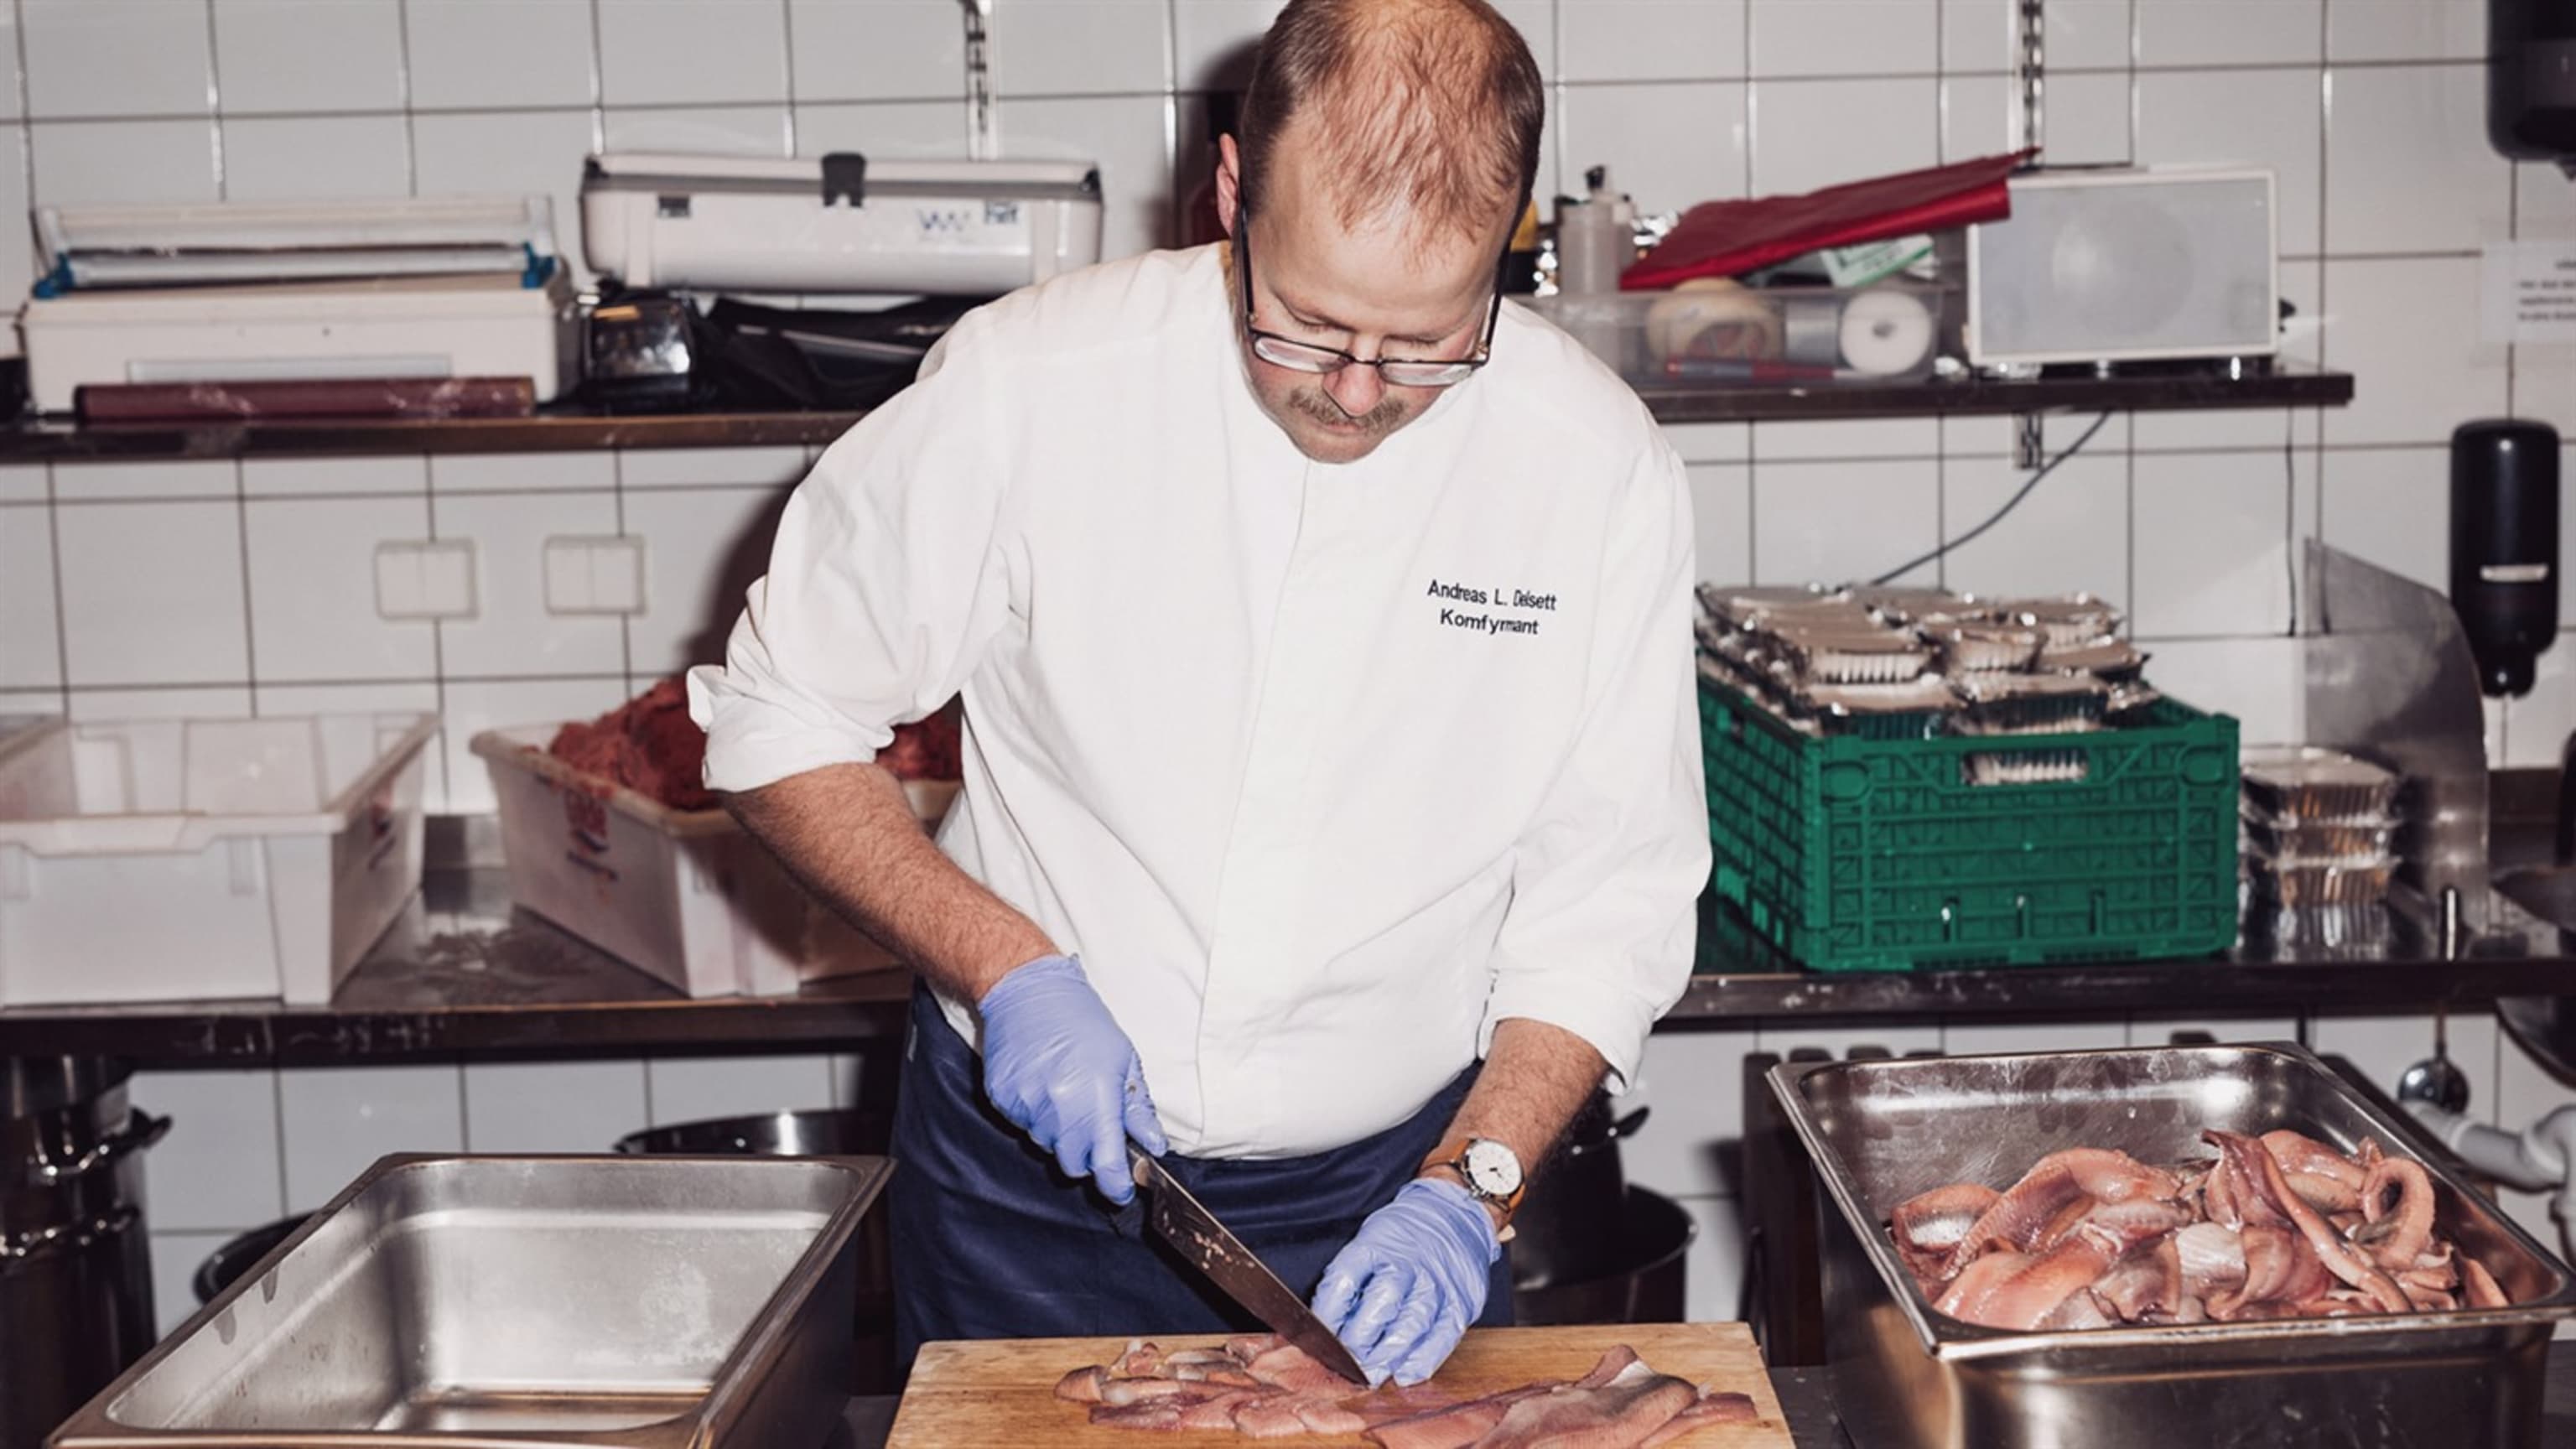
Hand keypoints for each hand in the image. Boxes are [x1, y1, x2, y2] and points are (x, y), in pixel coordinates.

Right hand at [976, 954, 1167, 1203]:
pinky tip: (1042, 1083)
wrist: (1027, 991)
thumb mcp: (1123, 1059)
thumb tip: (1154, 1145)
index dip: (1117, 1185)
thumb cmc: (1082, 1021)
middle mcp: (1059, 1111)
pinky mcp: (1002, 1101)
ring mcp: (1027, 1108)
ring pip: (1048, 1144)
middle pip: (1074, 1165)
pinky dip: (1036, 1115)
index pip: (1107, 1166)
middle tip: (1095, 1126)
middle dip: (1089, 1157)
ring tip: (1065, 1092)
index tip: (1123, 1188)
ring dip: (1061, 1132)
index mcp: (1095, 1101)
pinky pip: (1023, 1125)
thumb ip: (1137, 1109)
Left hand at [1312, 1177, 1499, 1385]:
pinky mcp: (1461, 1302)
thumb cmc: (1403, 1234)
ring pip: (1411, 1324)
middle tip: (1346, 1362)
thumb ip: (1352, 1278)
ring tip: (1371, 1374)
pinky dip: (1423, 1360)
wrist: (1455, 1214)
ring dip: (1388, 1356)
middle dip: (1358, 1340)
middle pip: (1380, 1304)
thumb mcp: (1370, 1239)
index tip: (1318, 1335)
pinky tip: (1405, 1374)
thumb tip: (1327, 1324)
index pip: (1344, 1279)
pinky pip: (1442, 1337)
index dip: (1329, 1312)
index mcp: (1377, 1244)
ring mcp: (1438, 1284)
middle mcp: (1409, 1263)